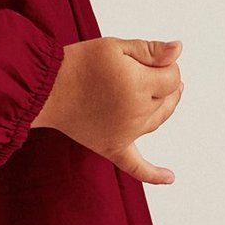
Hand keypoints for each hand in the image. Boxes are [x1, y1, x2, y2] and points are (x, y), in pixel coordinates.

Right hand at [30, 37, 184, 183]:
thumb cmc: (78, 63)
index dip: (166, 65)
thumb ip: (151, 50)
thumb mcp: (115, 46)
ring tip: (161, 92)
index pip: (172, 77)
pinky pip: (136, 166)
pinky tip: (170, 178)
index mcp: (139, 85)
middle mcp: (136, 112)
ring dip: (164, 106)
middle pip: (167, 98)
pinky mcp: (112, 147)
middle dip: (162, 81)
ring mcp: (126, 133)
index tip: (150, 58)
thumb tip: (178, 50)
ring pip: (158, 120)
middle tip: (147, 69)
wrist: (46, 88)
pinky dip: (153, 174)